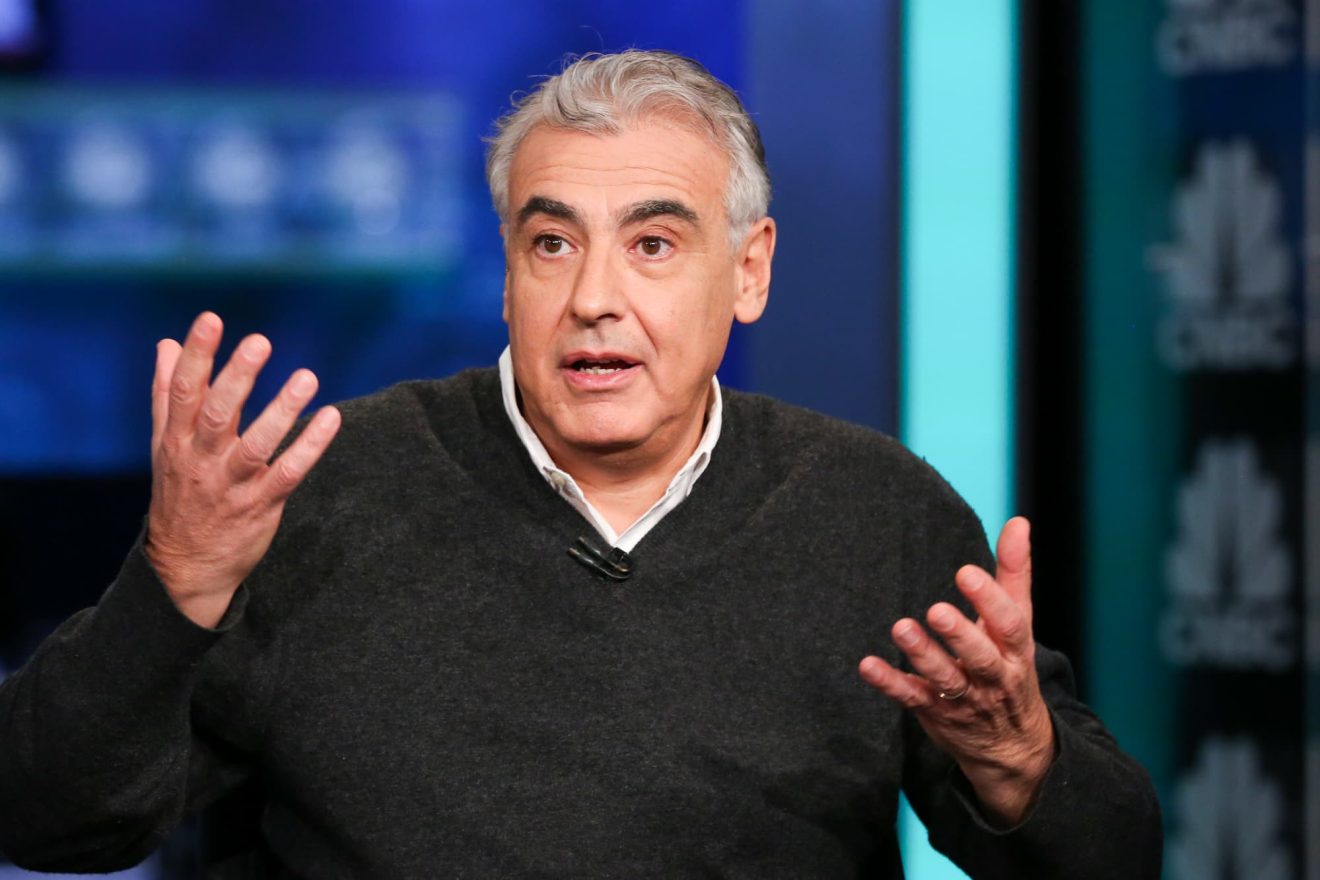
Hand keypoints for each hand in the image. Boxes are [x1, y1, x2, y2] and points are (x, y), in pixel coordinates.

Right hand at [145, 312, 340, 628]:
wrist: (185, 568)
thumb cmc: (180, 495)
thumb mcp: (165, 446)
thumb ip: (167, 394)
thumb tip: (165, 344)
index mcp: (176, 440)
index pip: (182, 390)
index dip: (196, 354)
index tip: (211, 319)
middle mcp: (201, 460)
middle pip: (216, 413)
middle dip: (237, 376)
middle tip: (259, 341)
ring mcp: (231, 484)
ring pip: (257, 445)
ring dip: (282, 410)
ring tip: (307, 376)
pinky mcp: (261, 505)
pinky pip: (288, 473)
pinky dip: (310, 447)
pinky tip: (331, 419)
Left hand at [858, 516, 1054, 825]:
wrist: (1013, 747)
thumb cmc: (1010, 668)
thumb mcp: (1019, 624)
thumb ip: (1013, 574)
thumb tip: (1018, 521)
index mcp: (1016, 652)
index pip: (1010, 625)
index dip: (990, 600)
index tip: (966, 573)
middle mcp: (993, 677)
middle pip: (980, 658)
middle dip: (960, 635)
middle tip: (935, 610)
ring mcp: (964, 698)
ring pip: (945, 680)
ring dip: (922, 655)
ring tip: (902, 628)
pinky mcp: (935, 712)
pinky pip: (911, 698)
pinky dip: (890, 683)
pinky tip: (868, 666)